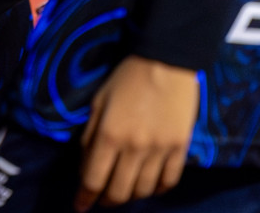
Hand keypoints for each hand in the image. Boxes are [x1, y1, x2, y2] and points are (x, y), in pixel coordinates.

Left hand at [75, 56, 197, 210]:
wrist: (166, 61)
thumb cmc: (126, 78)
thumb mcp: (98, 102)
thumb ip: (91, 135)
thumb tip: (87, 164)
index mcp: (109, 134)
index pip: (93, 178)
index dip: (85, 197)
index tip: (80, 206)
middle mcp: (134, 147)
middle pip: (119, 191)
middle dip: (106, 200)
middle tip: (102, 199)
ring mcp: (160, 150)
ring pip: (143, 190)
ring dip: (131, 196)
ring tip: (124, 191)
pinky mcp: (180, 148)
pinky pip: (168, 181)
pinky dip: (157, 190)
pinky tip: (149, 186)